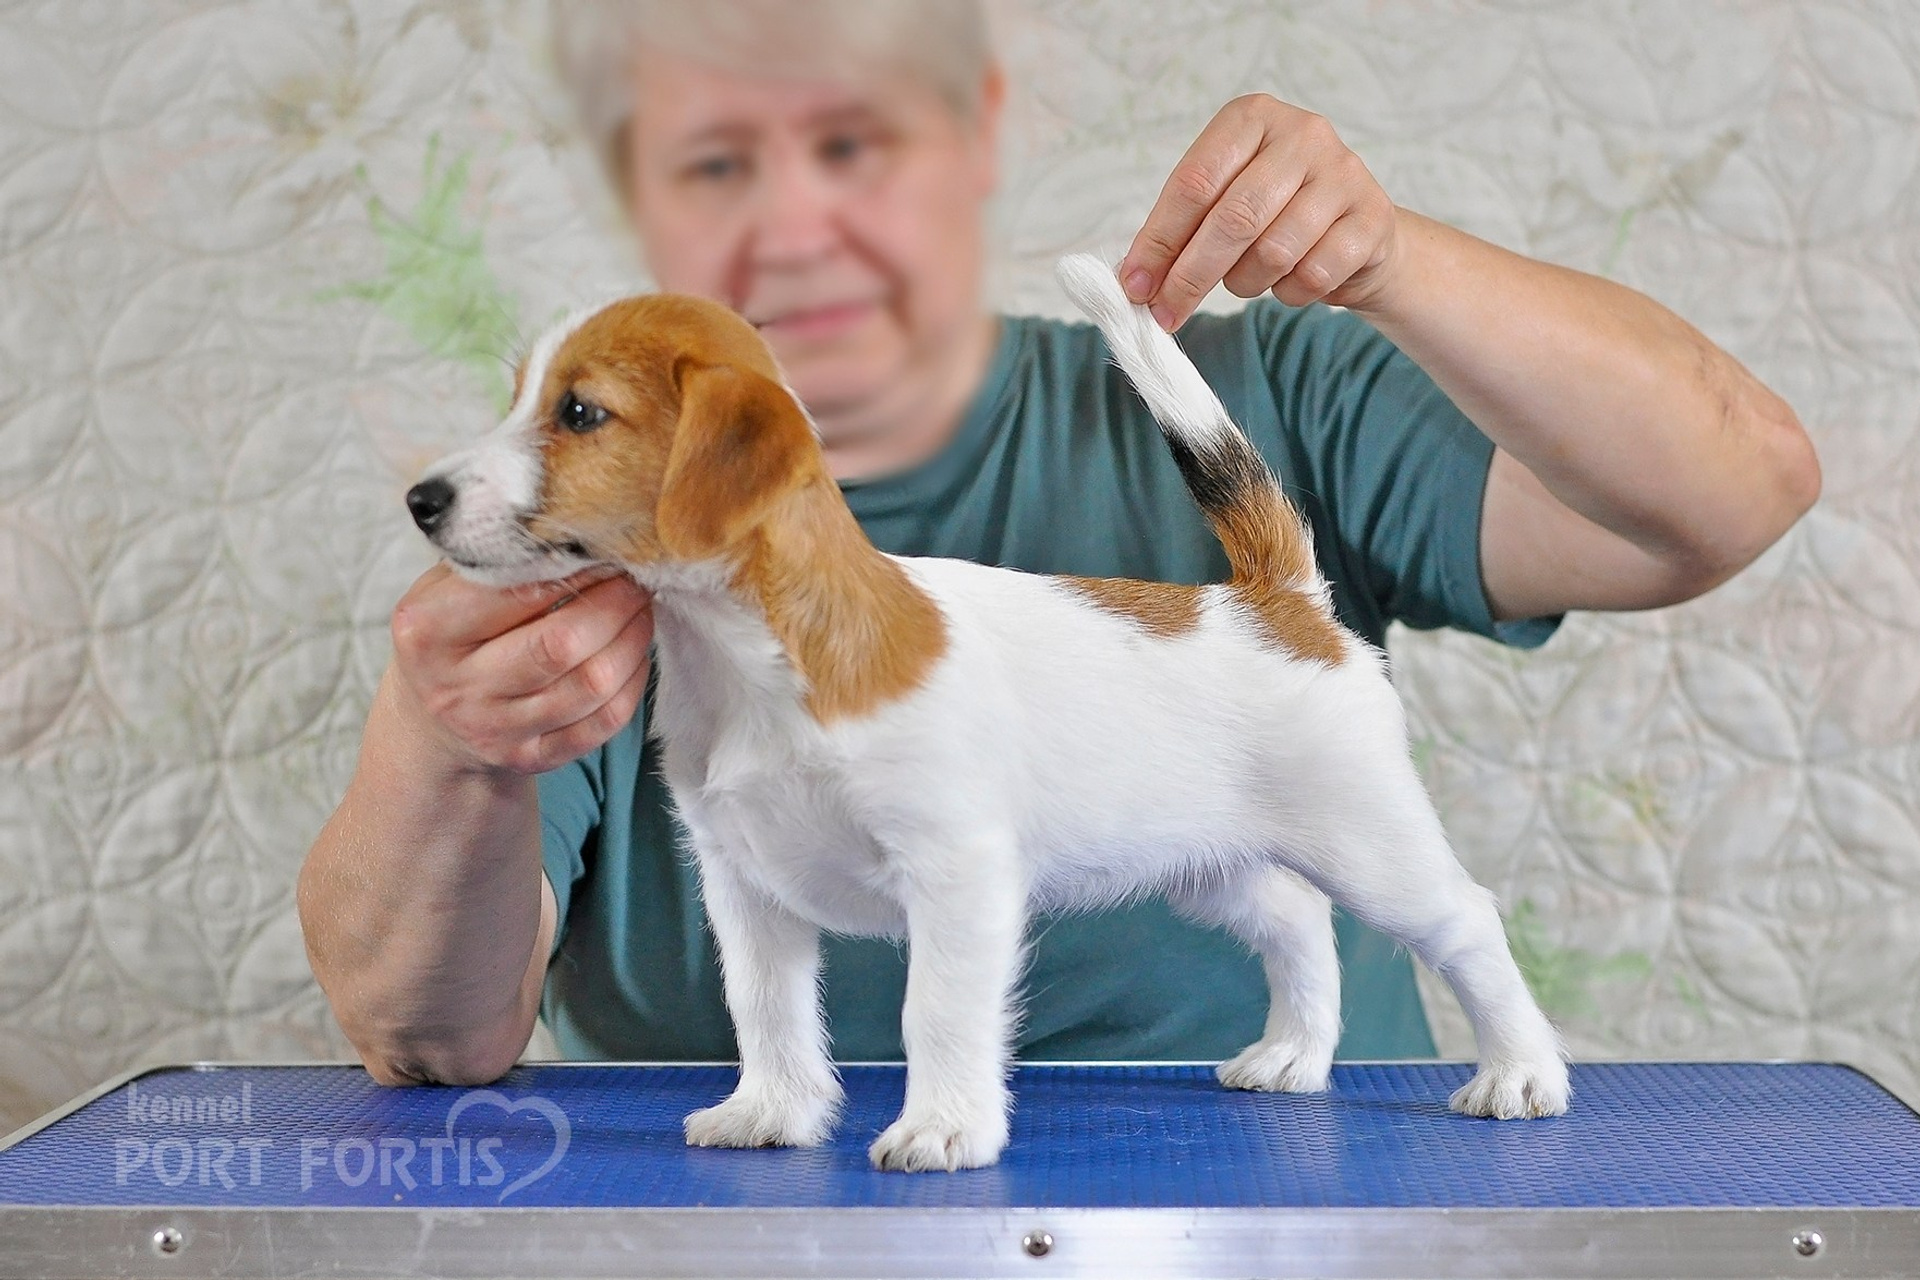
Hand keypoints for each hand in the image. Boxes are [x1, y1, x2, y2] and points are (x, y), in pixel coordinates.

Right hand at [386, 562, 652, 775]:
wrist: (432, 719)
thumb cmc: (451, 632)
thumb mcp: (445, 587)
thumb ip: (495, 560)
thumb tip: (575, 533)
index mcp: (427, 631)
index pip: (515, 593)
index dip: (574, 569)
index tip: (605, 549)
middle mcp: (457, 688)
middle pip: (561, 644)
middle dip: (614, 604)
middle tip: (635, 578)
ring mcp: (495, 730)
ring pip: (591, 684)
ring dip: (632, 640)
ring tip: (640, 609)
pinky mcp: (531, 758)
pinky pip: (603, 722)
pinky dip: (632, 683)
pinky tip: (634, 654)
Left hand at [1121, 94, 1399, 329]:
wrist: (1356, 231)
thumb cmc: (1275, 214)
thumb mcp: (1224, 203)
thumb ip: (1180, 232)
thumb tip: (1136, 281)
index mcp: (1252, 117)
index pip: (1194, 182)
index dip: (1159, 241)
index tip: (1135, 285)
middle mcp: (1302, 134)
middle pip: (1233, 218)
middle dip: (1191, 276)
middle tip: (1166, 312)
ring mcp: (1344, 173)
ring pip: (1273, 252)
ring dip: (1245, 283)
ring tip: (1246, 278)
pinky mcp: (1372, 218)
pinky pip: (1312, 276)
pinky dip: (1288, 293)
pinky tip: (1289, 280)